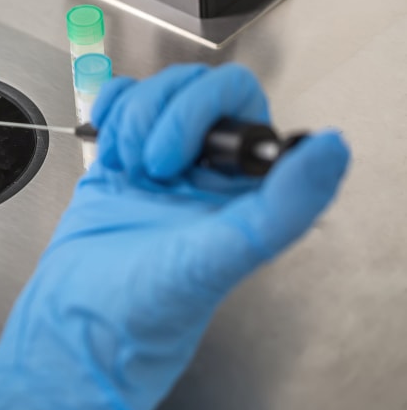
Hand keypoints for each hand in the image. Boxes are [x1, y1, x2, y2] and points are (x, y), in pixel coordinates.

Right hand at [0, 64, 350, 409]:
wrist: (76, 322)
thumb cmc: (146, 308)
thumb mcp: (219, 259)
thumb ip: (282, 208)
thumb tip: (332, 150)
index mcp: (243, 189)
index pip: (242, 104)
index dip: (206, 112)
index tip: (183, 158)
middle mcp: (206, 172)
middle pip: (195, 87)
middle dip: (161, 116)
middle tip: (150, 167)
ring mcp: (161, 163)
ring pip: (154, 92)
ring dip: (132, 121)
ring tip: (126, 168)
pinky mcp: (120, 161)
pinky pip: (121, 104)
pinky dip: (109, 109)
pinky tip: (107, 145)